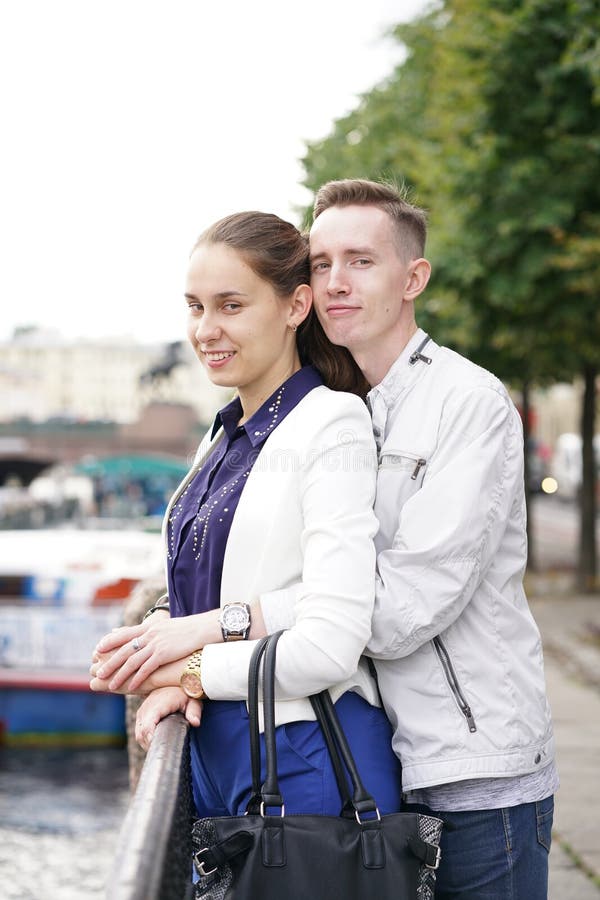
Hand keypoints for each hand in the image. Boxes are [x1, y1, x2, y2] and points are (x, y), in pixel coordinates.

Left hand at [93, 614, 209, 692]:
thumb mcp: (166, 626)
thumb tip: (143, 633)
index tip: (98, 649)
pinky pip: (147, 668)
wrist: (203, 628)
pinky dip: (138, 678)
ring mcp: (156, 644)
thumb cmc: (187, 629)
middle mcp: (149, 635)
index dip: (110, 641)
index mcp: (149, 627)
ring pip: (132, 661)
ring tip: (111, 685)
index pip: (124, 634)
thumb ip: (152, 630)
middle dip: (109, 662)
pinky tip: (131, 687)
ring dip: (120, 674)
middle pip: (124, 650)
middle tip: (98, 672)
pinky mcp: (164, 654)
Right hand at [135, 687, 202, 750]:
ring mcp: (143, 709)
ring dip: (147, 742)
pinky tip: (154, 741)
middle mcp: (148, 706)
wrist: (176, 682)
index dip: (151, 739)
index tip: (160, 747)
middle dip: (150, 745)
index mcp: (159, 704)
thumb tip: (195, 722)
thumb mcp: (194, 700)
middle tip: (163, 751)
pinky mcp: (141, 712)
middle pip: (142, 733)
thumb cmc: (186, 692)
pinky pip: (139, 729)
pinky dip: (145, 737)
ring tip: (160, 748)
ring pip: (139, 733)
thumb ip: (194, 712)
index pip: (148, 726)